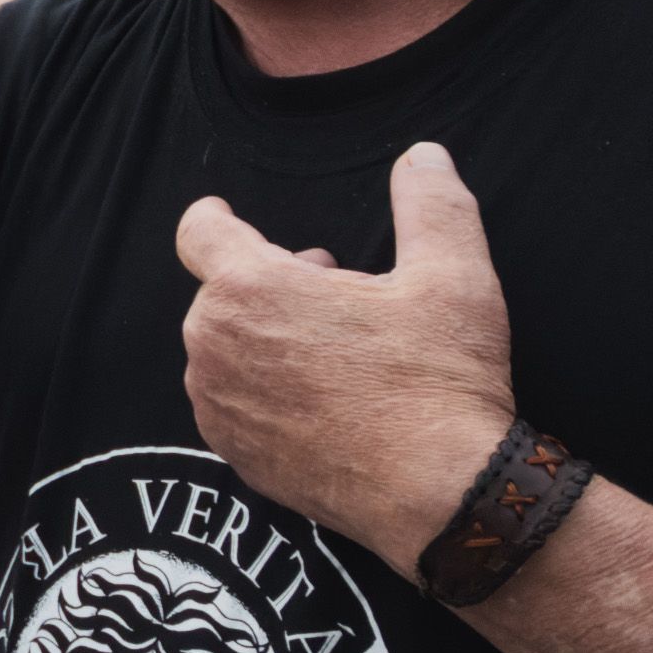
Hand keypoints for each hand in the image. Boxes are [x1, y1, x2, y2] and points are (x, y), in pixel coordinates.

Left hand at [173, 144, 517, 578]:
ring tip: (335, 352)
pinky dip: (266, 393)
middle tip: (338, 296)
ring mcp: (217, 406)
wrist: (438, 496)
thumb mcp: (454, 277)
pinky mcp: (233, 456)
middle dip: (271, 283)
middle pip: (222, 292)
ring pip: (226, 350)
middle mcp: (213, 345)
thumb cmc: (439, 383)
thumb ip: (433, 203)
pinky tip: (324, 402)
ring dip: (267, 340)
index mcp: (250, 289)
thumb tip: (425, 156)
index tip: (229, 216)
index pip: (198, 230)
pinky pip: (234, 404)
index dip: (214, 216)